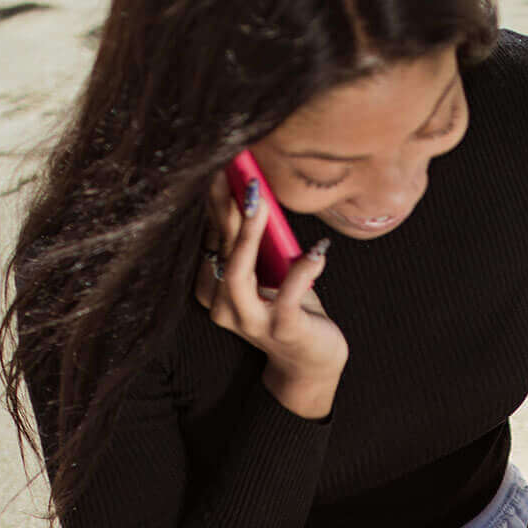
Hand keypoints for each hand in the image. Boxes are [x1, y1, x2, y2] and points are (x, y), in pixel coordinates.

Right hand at [201, 171, 346, 418]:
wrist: (312, 361)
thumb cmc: (292, 308)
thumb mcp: (270, 271)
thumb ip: (258, 243)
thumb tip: (252, 192)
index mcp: (214, 288)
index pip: (211, 239)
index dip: (214, 203)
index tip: (220, 166)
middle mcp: (223, 306)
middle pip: (219, 250)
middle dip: (225, 207)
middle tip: (234, 171)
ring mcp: (251, 321)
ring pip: (237, 274)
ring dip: (248, 235)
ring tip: (259, 201)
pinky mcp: (283, 331)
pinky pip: (288, 299)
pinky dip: (302, 273)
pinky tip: (317, 252)